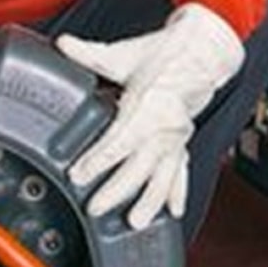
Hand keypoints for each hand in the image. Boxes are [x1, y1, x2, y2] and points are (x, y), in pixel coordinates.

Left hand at [58, 3, 244, 228]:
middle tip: (96, 207)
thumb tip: (64, 44)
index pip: (119, 138)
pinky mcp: (184, 141)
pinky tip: (173, 212)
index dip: (98, 159)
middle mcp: (166, 125)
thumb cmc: (163, 53)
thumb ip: (90, 54)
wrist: (203, 51)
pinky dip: (178, 193)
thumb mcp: (123, 55)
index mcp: (148, 103)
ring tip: (136, 222)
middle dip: (118, 189)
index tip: (79, 174)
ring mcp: (178, 136)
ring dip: (151, 200)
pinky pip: (182, 171)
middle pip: (140, 164)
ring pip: (163, 175)